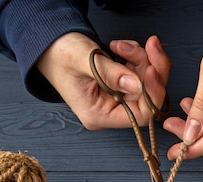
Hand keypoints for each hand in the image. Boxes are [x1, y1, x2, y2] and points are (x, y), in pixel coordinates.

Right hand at [37, 32, 169, 128]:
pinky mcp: (121, 86)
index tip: (151, 69)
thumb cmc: (59, 54)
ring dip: (142, 59)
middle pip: (148, 97)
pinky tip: (120, 48)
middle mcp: (111, 111)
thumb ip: (111, 73)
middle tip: (149, 46)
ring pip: (147, 82)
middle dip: (151, 68)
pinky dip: (137, 57)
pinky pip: (141, 73)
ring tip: (120, 45)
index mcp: (99, 115)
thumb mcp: (84, 60)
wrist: (50, 45)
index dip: (152, 93)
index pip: (140, 115)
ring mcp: (117, 99)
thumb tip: (138, 85)